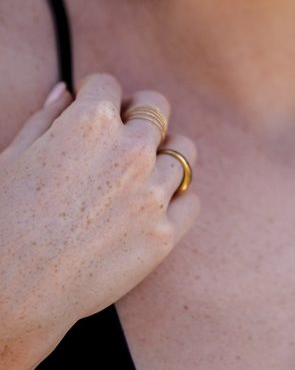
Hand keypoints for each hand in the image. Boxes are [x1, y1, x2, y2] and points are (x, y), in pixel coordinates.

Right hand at [0, 74, 199, 367]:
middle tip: (120, 134)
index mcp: (91, 121)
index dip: (93, 95)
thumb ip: (46, 118)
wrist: (11, 293)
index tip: (87, 110)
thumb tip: (66, 91)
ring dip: (163, 155)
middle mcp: (131, 149)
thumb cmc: (3, 221)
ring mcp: (152, 192)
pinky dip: (177, 200)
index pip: (107, 84)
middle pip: (156, 106)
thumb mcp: (12, 157)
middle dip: (138, 113)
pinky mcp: (164, 233)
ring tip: (141, 172)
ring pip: (183, 151)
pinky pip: (192, 200)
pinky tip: (153, 206)